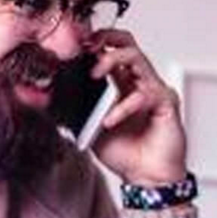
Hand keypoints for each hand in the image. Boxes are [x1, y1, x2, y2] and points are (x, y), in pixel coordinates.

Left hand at [86, 30, 188, 185]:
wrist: (146, 179)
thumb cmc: (125, 155)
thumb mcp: (91, 129)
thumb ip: (78, 112)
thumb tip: (51, 100)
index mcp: (122, 85)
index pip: (111, 52)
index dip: (95, 44)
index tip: (75, 46)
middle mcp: (139, 83)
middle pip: (128, 43)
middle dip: (107, 38)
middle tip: (88, 47)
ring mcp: (154, 90)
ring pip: (137, 58)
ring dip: (112, 61)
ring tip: (94, 74)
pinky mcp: (165, 103)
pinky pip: (144, 94)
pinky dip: (122, 106)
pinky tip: (110, 121)